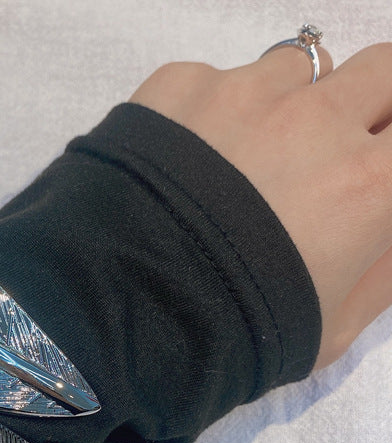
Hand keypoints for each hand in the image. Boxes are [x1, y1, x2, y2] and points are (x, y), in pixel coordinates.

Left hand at [130, 41, 391, 368]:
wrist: (113, 313)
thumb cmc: (227, 337)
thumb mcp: (325, 331)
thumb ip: (385, 277)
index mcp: (368, 182)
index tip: (376, 169)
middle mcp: (316, 118)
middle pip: (382, 71)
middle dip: (371, 106)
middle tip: (333, 150)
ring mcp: (243, 93)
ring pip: (298, 68)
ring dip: (291, 105)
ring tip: (243, 164)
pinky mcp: (177, 87)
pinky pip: (216, 82)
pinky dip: (213, 114)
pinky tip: (181, 168)